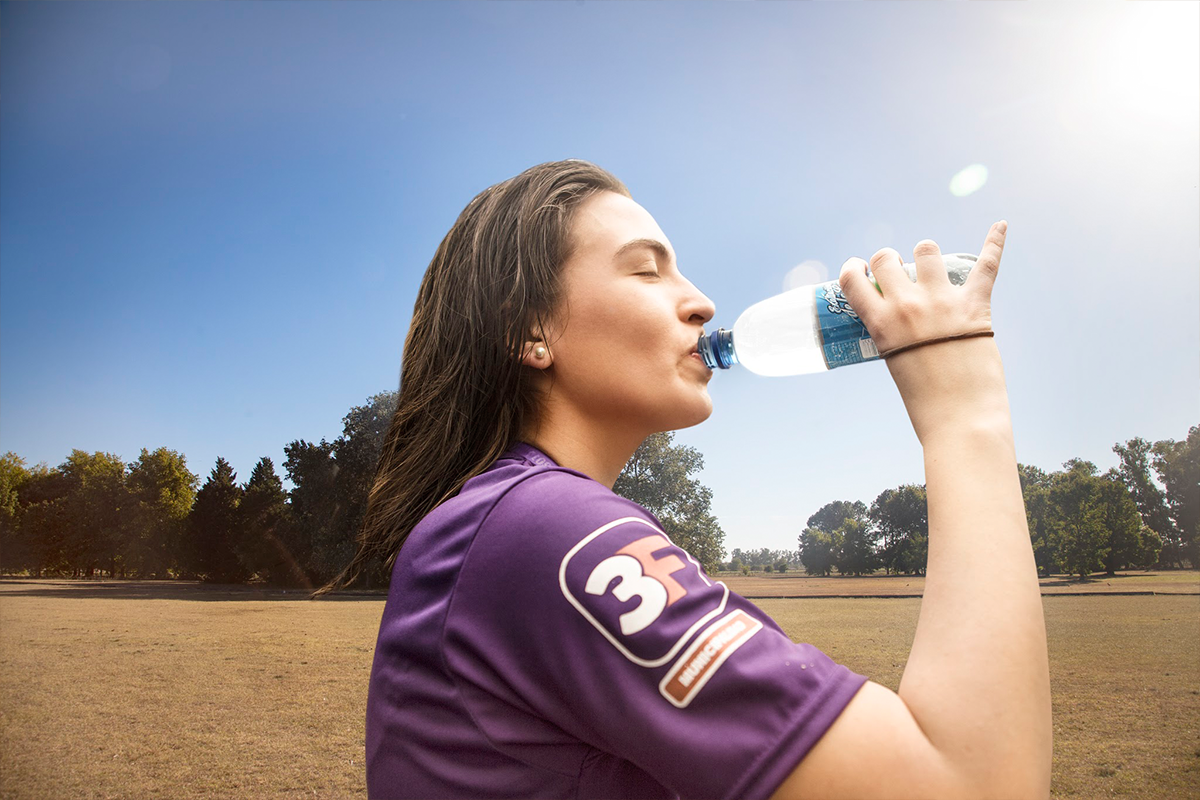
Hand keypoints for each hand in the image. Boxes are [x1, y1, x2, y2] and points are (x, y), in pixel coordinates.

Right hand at [838, 222, 1010, 443]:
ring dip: (926, 254)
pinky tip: (1000, 225)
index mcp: (880, 325)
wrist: (961, 419)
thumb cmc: (924, 401)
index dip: (854, 268)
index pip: (853, 280)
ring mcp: (942, 302)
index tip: (859, 268)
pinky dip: (995, 242)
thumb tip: (897, 311)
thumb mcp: (893, 361)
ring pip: (926, 250)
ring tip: (931, 265)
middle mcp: (907, 306)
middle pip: (887, 258)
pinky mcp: (976, 306)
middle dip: (889, 260)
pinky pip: (987, 264)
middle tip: (897, 271)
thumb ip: (892, 331)